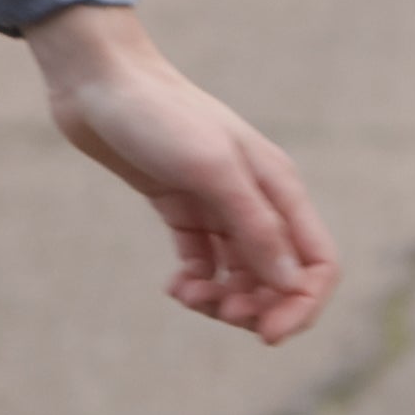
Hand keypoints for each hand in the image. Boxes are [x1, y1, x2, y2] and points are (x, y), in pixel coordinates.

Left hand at [25, 7, 338, 344]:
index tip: (264, 334)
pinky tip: (175, 286)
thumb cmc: (158, 114)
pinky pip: (204, 262)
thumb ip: (255, 226)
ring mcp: (216, 203)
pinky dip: (197, 282)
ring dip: (223, 299)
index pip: (317, 263)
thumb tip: (291, 285)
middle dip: (256, 306)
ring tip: (187, 295)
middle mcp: (255, 198)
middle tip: (217, 311)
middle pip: (279, 276)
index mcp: (278, 186)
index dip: (301, 305)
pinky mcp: (180, 206)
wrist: (97, 80)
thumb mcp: (211, 168)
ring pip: (241, 273)